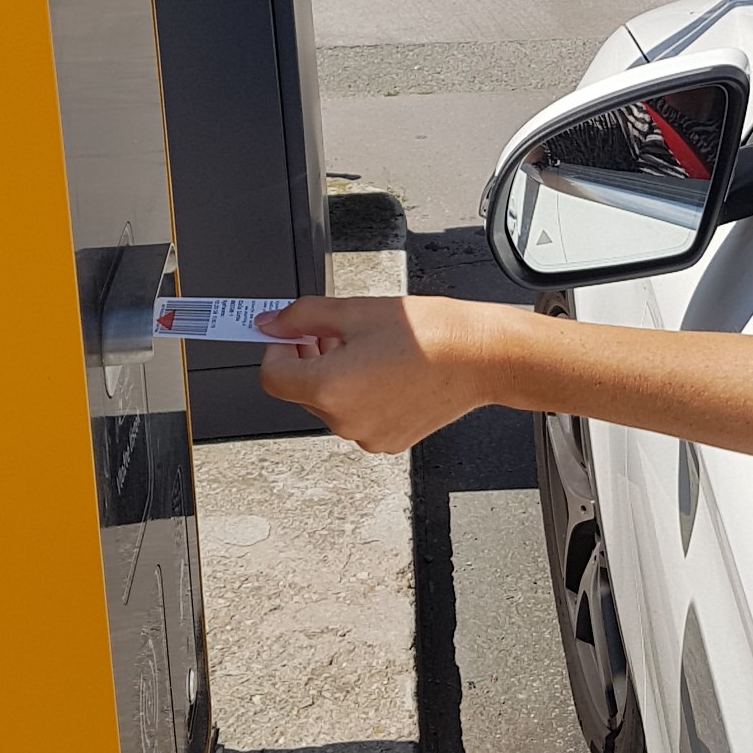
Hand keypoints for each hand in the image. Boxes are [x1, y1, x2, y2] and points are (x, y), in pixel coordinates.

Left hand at [256, 296, 510, 452]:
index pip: (273, 375)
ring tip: (370, 351)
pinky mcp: (388, 441)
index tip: (293, 334)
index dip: (279, 348)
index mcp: (330, 387)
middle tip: (338, 334)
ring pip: (330, 405)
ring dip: (336, 377)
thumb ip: (303, 316)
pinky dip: (361, 396)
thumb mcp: (357, 311)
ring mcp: (367, 435)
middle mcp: (344, 420)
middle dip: (311, 360)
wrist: (481, 356)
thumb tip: (271, 322)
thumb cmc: (432, 334)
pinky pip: (357, 418)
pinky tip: (386, 372)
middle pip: (301, 391)